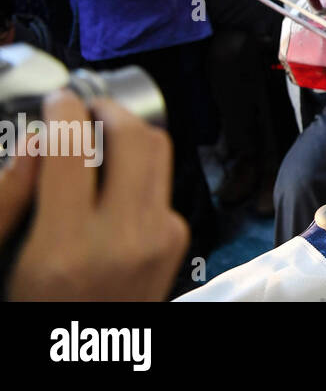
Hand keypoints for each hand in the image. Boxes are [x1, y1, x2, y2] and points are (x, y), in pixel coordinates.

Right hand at [3, 90, 187, 300]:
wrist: (88, 358)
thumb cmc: (35, 306)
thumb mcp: (6, 256)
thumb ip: (13, 197)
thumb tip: (36, 136)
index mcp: (65, 250)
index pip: (72, 151)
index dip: (64, 111)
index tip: (57, 98)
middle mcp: (122, 241)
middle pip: (135, 138)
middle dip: (108, 110)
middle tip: (84, 106)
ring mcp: (160, 239)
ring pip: (159, 151)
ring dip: (130, 131)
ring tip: (99, 131)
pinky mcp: (178, 239)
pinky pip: (162, 182)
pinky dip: (139, 167)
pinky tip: (112, 175)